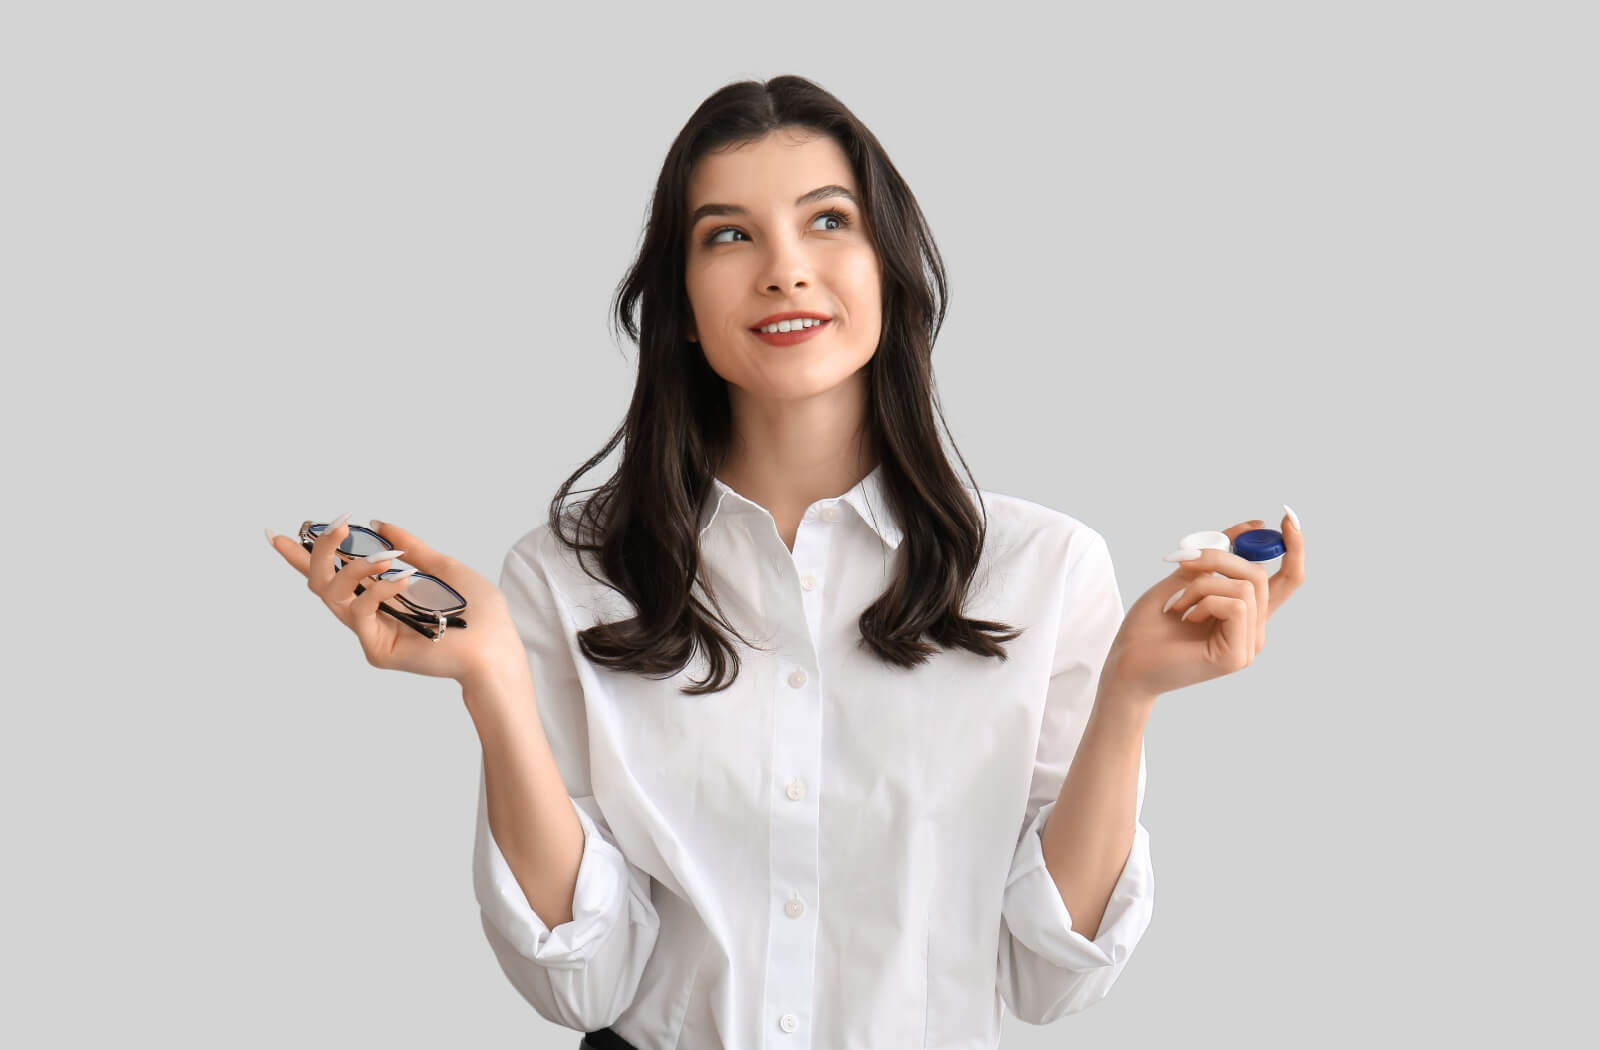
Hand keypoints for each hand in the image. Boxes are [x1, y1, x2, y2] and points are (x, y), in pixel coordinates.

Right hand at [268, 518, 525, 685]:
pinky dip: (380, 589)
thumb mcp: (443, 567)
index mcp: (381, 596)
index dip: (303, 556)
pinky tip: (405, 581)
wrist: (496, 645)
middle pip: (320, 583)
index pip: (333, 575)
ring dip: (355, 566)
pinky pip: (360, 612)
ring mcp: (371, 634)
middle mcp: (369, 615)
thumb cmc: (478, 612)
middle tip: (337, 525)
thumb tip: (379, 525)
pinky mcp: (378, 650)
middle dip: (320, 550)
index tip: (279, 534)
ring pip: (332, 594)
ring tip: (387, 558)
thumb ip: (411, 548)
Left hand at [1100, 510, 1306, 700]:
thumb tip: (1254, 525)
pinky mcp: (1237, 656)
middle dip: (1219, 557)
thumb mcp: (1183, 578)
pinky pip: (1235, 605)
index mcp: (1245, 613)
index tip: (1287, 516)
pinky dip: (1204, 601)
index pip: (1287, 578)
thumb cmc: (1148, 627)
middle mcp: (1253, 629)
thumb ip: (1216, 556)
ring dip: (1202, 583)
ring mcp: (1248, 645)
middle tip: (1182, 560)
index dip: (1294, 547)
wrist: (1124, 664)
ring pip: (1246, 586)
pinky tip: (1186, 618)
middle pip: (1259, 573)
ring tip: (1179, 604)